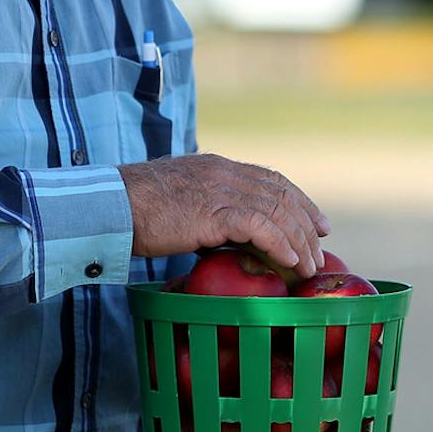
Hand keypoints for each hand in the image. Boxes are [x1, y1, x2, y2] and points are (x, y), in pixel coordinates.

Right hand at [117, 154, 329, 279]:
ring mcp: (220, 189)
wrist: (112, 208)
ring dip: (298, 240)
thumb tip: (219, 233)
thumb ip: (204, 208)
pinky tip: (288, 261)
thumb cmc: (134, 211)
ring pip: (277, 211)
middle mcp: (225, 172)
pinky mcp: (214, 212)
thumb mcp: (178, 201)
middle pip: (281, 194)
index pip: (271, 179)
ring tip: (308, 265)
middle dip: (307, 222)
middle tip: (320, 248)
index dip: (299, 200)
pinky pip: (260, 227)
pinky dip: (280, 244)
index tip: (317, 221)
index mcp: (217, 166)